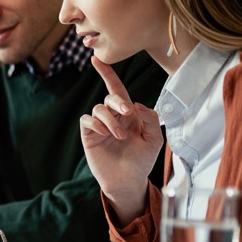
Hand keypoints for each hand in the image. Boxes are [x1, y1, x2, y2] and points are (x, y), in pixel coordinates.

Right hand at [79, 57, 163, 224]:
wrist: (128, 181)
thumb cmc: (142, 161)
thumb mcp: (154, 139)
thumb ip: (150, 118)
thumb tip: (134, 104)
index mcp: (128, 114)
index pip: (117, 89)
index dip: (107, 74)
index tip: (96, 59)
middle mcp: (113, 116)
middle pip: (110, 97)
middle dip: (118, 102)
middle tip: (127, 114)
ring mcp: (99, 126)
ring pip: (99, 108)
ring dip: (110, 120)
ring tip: (119, 136)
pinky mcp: (89, 135)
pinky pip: (87, 119)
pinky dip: (97, 123)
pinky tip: (105, 134)